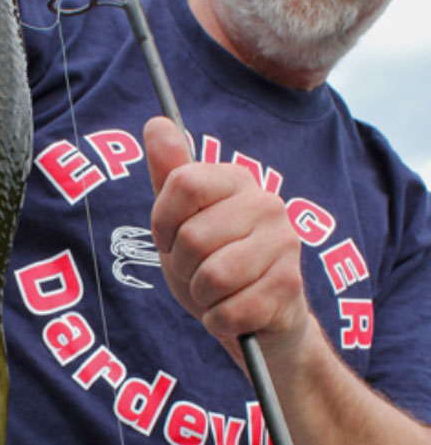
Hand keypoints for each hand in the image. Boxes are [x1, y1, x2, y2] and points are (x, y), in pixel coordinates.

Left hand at [144, 116, 309, 368]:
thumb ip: (168, 174)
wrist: (261, 319)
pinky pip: (227, 311)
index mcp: (237, 180)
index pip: (182, 183)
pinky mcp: (289, 287)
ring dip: (202, 296)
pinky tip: (234, 312)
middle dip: (183, 267)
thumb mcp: (182, 221)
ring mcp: (284, 244)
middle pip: (192, 237)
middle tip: (200, 271)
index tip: (171, 238)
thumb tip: (156, 123)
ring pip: (211, 277)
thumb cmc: (215, 263)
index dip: (164, 221)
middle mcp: (268, 204)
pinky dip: (218, 321)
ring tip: (218, 292)